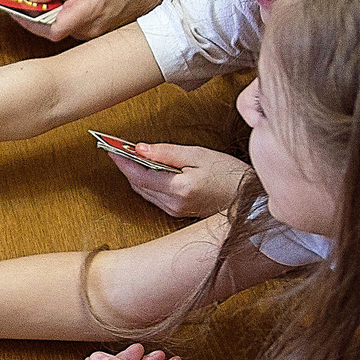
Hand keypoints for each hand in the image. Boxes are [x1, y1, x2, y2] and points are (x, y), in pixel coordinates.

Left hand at [104, 143, 249, 219]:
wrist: (250, 197)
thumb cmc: (229, 172)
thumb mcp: (199, 155)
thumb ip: (167, 152)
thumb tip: (139, 149)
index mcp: (180, 189)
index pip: (140, 175)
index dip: (122, 161)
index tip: (110, 147)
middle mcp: (174, 204)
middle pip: (138, 184)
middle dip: (126, 166)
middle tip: (115, 147)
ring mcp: (175, 211)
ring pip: (144, 191)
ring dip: (134, 174)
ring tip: (126, 155)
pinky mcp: (178, 213)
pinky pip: (154, 196)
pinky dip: (146, 182)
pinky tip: (145, 168)